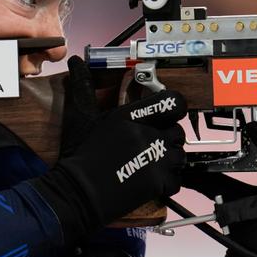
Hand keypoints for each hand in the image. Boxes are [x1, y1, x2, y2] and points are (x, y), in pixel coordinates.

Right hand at [31, 57, 187, 245]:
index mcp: (131, 116)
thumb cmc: (78, 156)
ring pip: (181, 156)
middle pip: (178, 131)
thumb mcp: (80, 118)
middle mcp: (148, 135)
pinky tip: (151, 182)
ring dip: (170, 161)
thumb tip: (75, 62)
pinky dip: (168, 183)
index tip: (166, 115)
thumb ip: (83, 88)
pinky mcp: (158, 184)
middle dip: (169, 138)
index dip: (174, 107)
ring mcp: (156, 160)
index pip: (174, 102)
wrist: (76, 194)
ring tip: (151, 165)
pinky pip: (177, 180)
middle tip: (153, 145)